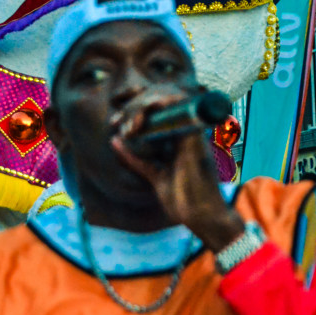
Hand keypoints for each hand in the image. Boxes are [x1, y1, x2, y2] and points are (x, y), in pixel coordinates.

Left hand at [110, 95, 244, 252]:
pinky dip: (161, 103)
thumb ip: (134, 158)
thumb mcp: (152, 174)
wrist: (201, 216)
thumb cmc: (182, 199)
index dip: (132, 108)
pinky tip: (143, 113)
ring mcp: (191, 130)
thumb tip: (114, 140)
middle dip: (133, 105)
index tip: (114, 124)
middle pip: (159, 99)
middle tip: (117, 124)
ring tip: (129, 126)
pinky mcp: (195, 134)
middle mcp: (184, 130)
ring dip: (143, 105)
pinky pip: (181, 106)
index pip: (156, 108)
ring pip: (168, 98)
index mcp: (176, 137)